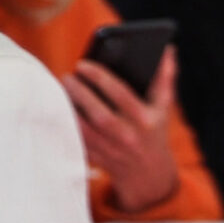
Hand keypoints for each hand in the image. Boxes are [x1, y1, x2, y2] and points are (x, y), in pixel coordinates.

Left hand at [66, 47, 180, 212]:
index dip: (100, 78)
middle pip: (98, 113)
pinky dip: (65, 124)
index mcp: (145, 119)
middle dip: (79, 93)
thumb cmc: (154, 130)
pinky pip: (76, 139)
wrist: (147, 173)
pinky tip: (57, 108)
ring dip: (68, 109)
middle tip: (66, 76)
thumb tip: (166, 50)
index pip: (120, 94)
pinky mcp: (95, 156)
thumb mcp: (163, 107)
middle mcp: (127, 135)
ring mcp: (110, 149)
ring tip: (59, 90)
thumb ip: (165, 77)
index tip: (82, 64)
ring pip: (83, 129)